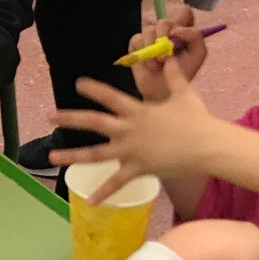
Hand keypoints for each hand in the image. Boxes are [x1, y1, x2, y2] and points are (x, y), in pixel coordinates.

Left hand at [53, 76, 218, 200]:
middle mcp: (129, 129)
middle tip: (50, 117)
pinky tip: (88, 201)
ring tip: (52, 156)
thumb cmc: (197, 118)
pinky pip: (118, 183)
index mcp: (137, 110)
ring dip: (72, 155)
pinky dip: (103, 193)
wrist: (208, 145)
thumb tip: (169, 58)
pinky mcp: (139, 169)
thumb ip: (173, 75)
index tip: (77, 84)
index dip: (92, 89)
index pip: (109, 96)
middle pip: (94, 122)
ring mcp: (131, 151)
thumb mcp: (184, 92)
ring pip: (96, 154)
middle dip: (70, 118)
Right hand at [127, 4, 212, 100]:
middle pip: (163, 21)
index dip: (181, 19)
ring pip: (148, 29)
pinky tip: (146, 64)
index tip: (177, 35)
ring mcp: (151, 36)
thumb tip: (176, 30)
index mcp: (184, 30)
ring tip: (156, 64)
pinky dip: (141, 52)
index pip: (184, 12)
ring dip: (152, 49)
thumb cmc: (182, 73)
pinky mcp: (137, 43)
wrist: (164, 91)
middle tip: (165, 56)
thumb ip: (195, 38)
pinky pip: (136, 39)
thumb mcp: (197, 56)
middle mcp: (168, 30)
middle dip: (163, 38)